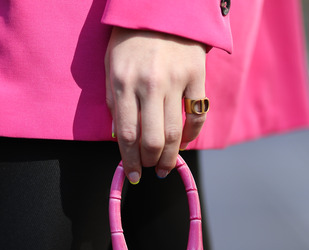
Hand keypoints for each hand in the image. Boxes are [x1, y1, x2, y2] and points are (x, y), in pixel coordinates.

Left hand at [105, 27, 206, 183]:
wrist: (162, 9)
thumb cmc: (131, 40)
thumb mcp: (111, 66)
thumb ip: (113, 101)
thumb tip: (119, 138)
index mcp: (124, 82)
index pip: (126, 134)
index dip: (129, 160)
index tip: (132, 174)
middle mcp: (150, 83)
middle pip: (152, 139)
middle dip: (149, 162)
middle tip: (149, 170)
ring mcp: (176, 80)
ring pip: (175, 132)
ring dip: (170, 155)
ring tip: (165, 165)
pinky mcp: (197, 76)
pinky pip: (197, 114)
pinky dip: (192, 134)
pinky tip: (184, 142)